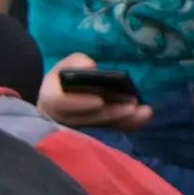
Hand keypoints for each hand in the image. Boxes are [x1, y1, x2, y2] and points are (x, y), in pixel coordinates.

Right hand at [35, 57, 152, 130]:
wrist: (60, 96)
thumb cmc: (63, 79)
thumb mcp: (65, 65)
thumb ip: (74, 62)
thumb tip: (89, 67)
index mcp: (50, 98)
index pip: (61, 103)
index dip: (80, 103)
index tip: (99, 100)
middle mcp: (63, 118)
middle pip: (86, 119)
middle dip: (110, 113)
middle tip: (131, 105)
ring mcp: (79, 128)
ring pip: (101, 127)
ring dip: (123, 120)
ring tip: (144, 111)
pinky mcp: (94, 132)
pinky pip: (111, 130)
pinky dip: (128, 124)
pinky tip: (144, 117)